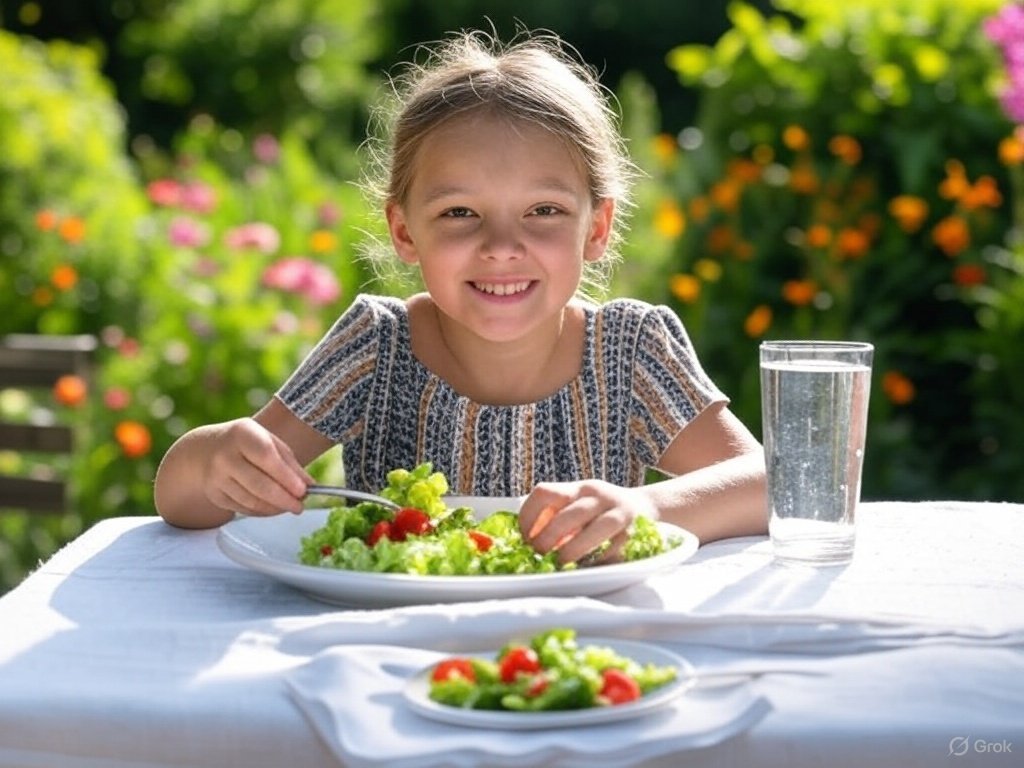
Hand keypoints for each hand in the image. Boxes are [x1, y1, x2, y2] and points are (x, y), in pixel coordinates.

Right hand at [201, 418, 312, 515]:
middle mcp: (225, 455)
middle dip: (283, 499)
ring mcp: (216, 477)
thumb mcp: (268, 441)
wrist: (205, 449)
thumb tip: (309, 485)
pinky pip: (242, 508)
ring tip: (289, 506)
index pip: (266, 457)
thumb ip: (289, 462)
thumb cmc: (246, 443)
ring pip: (250, 501)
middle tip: (299, 506)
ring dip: (274, 508)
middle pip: (258, 484)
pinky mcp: (214, 495)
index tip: (303, 491)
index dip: (286, 477)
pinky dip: (261, 511)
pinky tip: (273, 508)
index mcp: (242, 434)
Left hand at [518, 480, 657, 565]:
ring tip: (560, 563)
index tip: (524, 537)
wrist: (648, 508)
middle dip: (547, 540)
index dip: (528, 517)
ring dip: (572, 552)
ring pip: (595, 531)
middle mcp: (600, 496)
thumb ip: (556, 516)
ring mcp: (621, 514)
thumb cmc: (602, 512)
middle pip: (567, 516)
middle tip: (539, 555)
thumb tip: (526, 542)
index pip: (545, 493)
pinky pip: (613, 550)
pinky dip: (596, 562)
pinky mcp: (636, 534)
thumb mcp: (580, 503)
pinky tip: (586, 567)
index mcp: (579, 488)